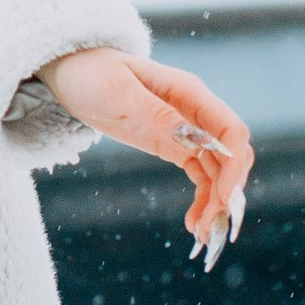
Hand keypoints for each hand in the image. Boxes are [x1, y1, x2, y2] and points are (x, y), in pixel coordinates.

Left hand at [37, 46, 253, 268]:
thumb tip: (194, 137)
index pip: (230, 130)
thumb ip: (156, 112)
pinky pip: (200, 174)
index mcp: (188, 91)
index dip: (235, 165)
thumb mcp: (118, 91)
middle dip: (228, 191)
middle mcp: (195, 110)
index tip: (224, 198)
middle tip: (211, 226)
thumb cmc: (91, 72)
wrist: (70, 71)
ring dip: (216, 202)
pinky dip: (202, 198)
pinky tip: (193, 222)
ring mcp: (186, 129)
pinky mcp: (173, 145)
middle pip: (231, 155)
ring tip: (200, 233)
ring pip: (218, 170)